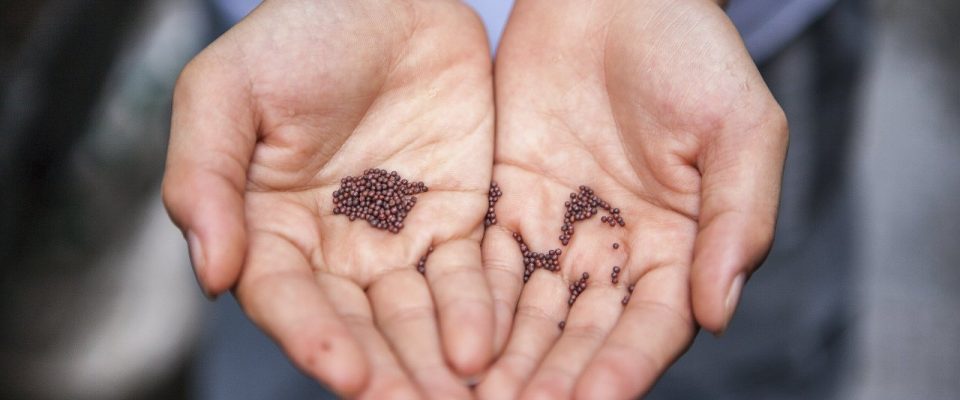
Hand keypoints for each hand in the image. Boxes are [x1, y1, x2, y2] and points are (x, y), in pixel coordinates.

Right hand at [162, 1, 494, 397]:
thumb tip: (210, 274)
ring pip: (417, 317)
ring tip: (463, 396)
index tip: (348, 373)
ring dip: (435, 361)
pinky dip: (480, 312)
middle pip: (358, 326)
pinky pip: (472, 276)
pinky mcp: (457, 220)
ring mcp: (399, 238)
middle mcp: (335, 248)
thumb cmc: (297, 33)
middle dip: (387, 371)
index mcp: (270, 229)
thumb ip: (203, 179)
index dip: (313, 339)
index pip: (288, 300)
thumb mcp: (224, 92)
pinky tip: (488, 345)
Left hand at [478, 0, 786, 398]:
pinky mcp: (502, 201)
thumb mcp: (740, 128)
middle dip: (550, 377)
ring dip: (502, 356)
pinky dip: (465, 301)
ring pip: (524, 311)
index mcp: (677, 246)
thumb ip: (739, 219)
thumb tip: (720, 312)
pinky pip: (480, 261)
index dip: (623, 366)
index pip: (650, 325)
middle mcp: (611, 252)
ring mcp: (554, 230)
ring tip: (472, 395)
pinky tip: (446, 336)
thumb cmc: (691, 49)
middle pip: (579, 333)